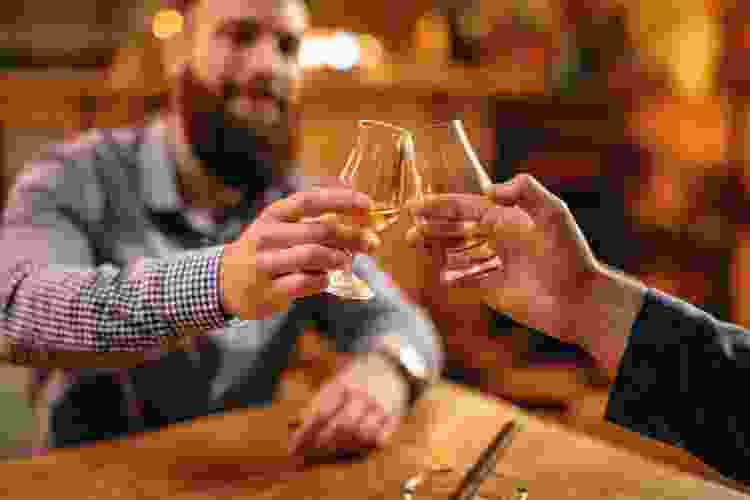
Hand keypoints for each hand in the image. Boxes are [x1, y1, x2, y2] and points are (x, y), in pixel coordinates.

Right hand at [220, 188, 379, 319]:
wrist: (223, 282)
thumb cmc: (263, 251)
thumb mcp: (280, 226)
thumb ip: (312, 215)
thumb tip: (351, 192)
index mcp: (273, 215)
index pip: (310, 201)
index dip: (341, 200)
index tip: (367, 204)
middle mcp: (267, 236)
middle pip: (318, 230)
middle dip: (352, 236)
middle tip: (372, 243)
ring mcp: (265, 264)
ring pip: (312, 256)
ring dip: (338, 258)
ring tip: (347, 262)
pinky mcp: (268, 291)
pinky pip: (304, 284)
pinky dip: (322, 280)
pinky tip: (326, 278)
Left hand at [288, 352, 407, 456]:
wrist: (393, 367)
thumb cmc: (359, 377)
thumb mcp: (337, 380)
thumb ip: (319, 400)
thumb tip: (298, 422)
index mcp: (345, 385)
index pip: (321, 413)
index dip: (306, 433)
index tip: (294, 448)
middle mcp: (364, 395)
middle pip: (341, 427)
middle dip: (324, 442)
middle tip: (314, 450)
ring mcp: (381, 407)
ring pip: (362, 435)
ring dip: (345, 446)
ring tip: (334, 447)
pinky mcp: (395, 418)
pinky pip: (380, 440)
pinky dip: (366, 446)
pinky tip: (357, 444)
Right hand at [407, 174, 643, 355]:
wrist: (578, 300)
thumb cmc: (569, 255)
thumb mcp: (553, 213)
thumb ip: (526, 191)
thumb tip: (489, 189)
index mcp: (506, 218)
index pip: (465, 207)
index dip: (440, 205)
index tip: (417, 205)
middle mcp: (496, 239)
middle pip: (455, 228)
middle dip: (431, 225)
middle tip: (409, 226)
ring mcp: (492, 264)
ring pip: (455, 251)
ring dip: (435, 246)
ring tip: (414, 242)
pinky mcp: (491, 289)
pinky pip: (465, 279)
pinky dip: (452, 276)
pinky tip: (442, 274)